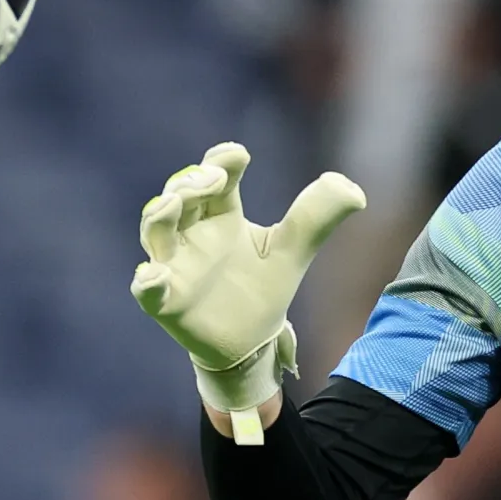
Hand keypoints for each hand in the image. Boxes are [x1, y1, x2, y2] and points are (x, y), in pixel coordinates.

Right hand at [133, 143, 364, 441]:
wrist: (251, 343)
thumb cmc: (263, 289)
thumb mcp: (294, 251)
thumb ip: (317, 218)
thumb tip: (353, 189)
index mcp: (223, 216)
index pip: (217, 177)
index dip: (222, 161)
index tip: (238, 155)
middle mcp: (194, 234)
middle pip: (180, 195)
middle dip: (190, 182)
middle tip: (213, 178)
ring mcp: (176, 265)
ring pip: (156, 231)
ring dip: (160, 214)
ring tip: (172, 203)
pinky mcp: (166, 301)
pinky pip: (147, 288)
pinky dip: (147, 281)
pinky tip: (154, 274)